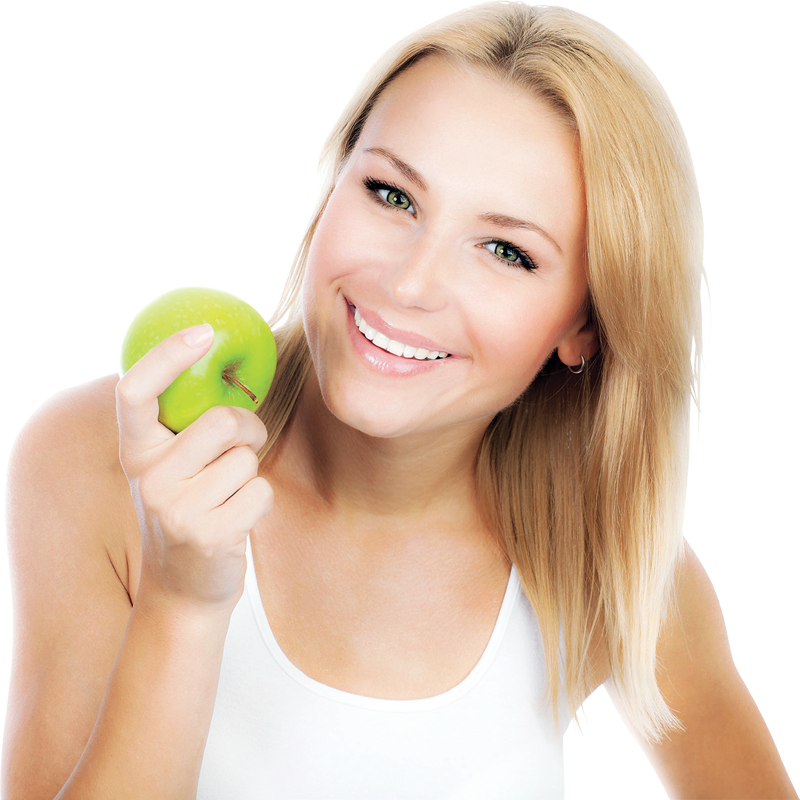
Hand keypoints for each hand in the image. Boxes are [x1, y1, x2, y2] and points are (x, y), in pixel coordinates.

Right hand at [116, 323, 272, 611]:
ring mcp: (176, 510)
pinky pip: (261, 491)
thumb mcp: (172, 468)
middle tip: (242, 448)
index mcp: (136, 452)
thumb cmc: (189, 511)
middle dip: (246, 430)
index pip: (135, 390)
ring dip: (250, 474)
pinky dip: (260, 502)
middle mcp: (148, 478)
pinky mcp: (209, 535)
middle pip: (220, 421)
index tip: (205, 333)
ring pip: (246, 459)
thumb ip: (184, 428)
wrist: (183, 589)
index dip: (168, 355)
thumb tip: (226, 366)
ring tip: (226, 498)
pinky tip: (236, 521)